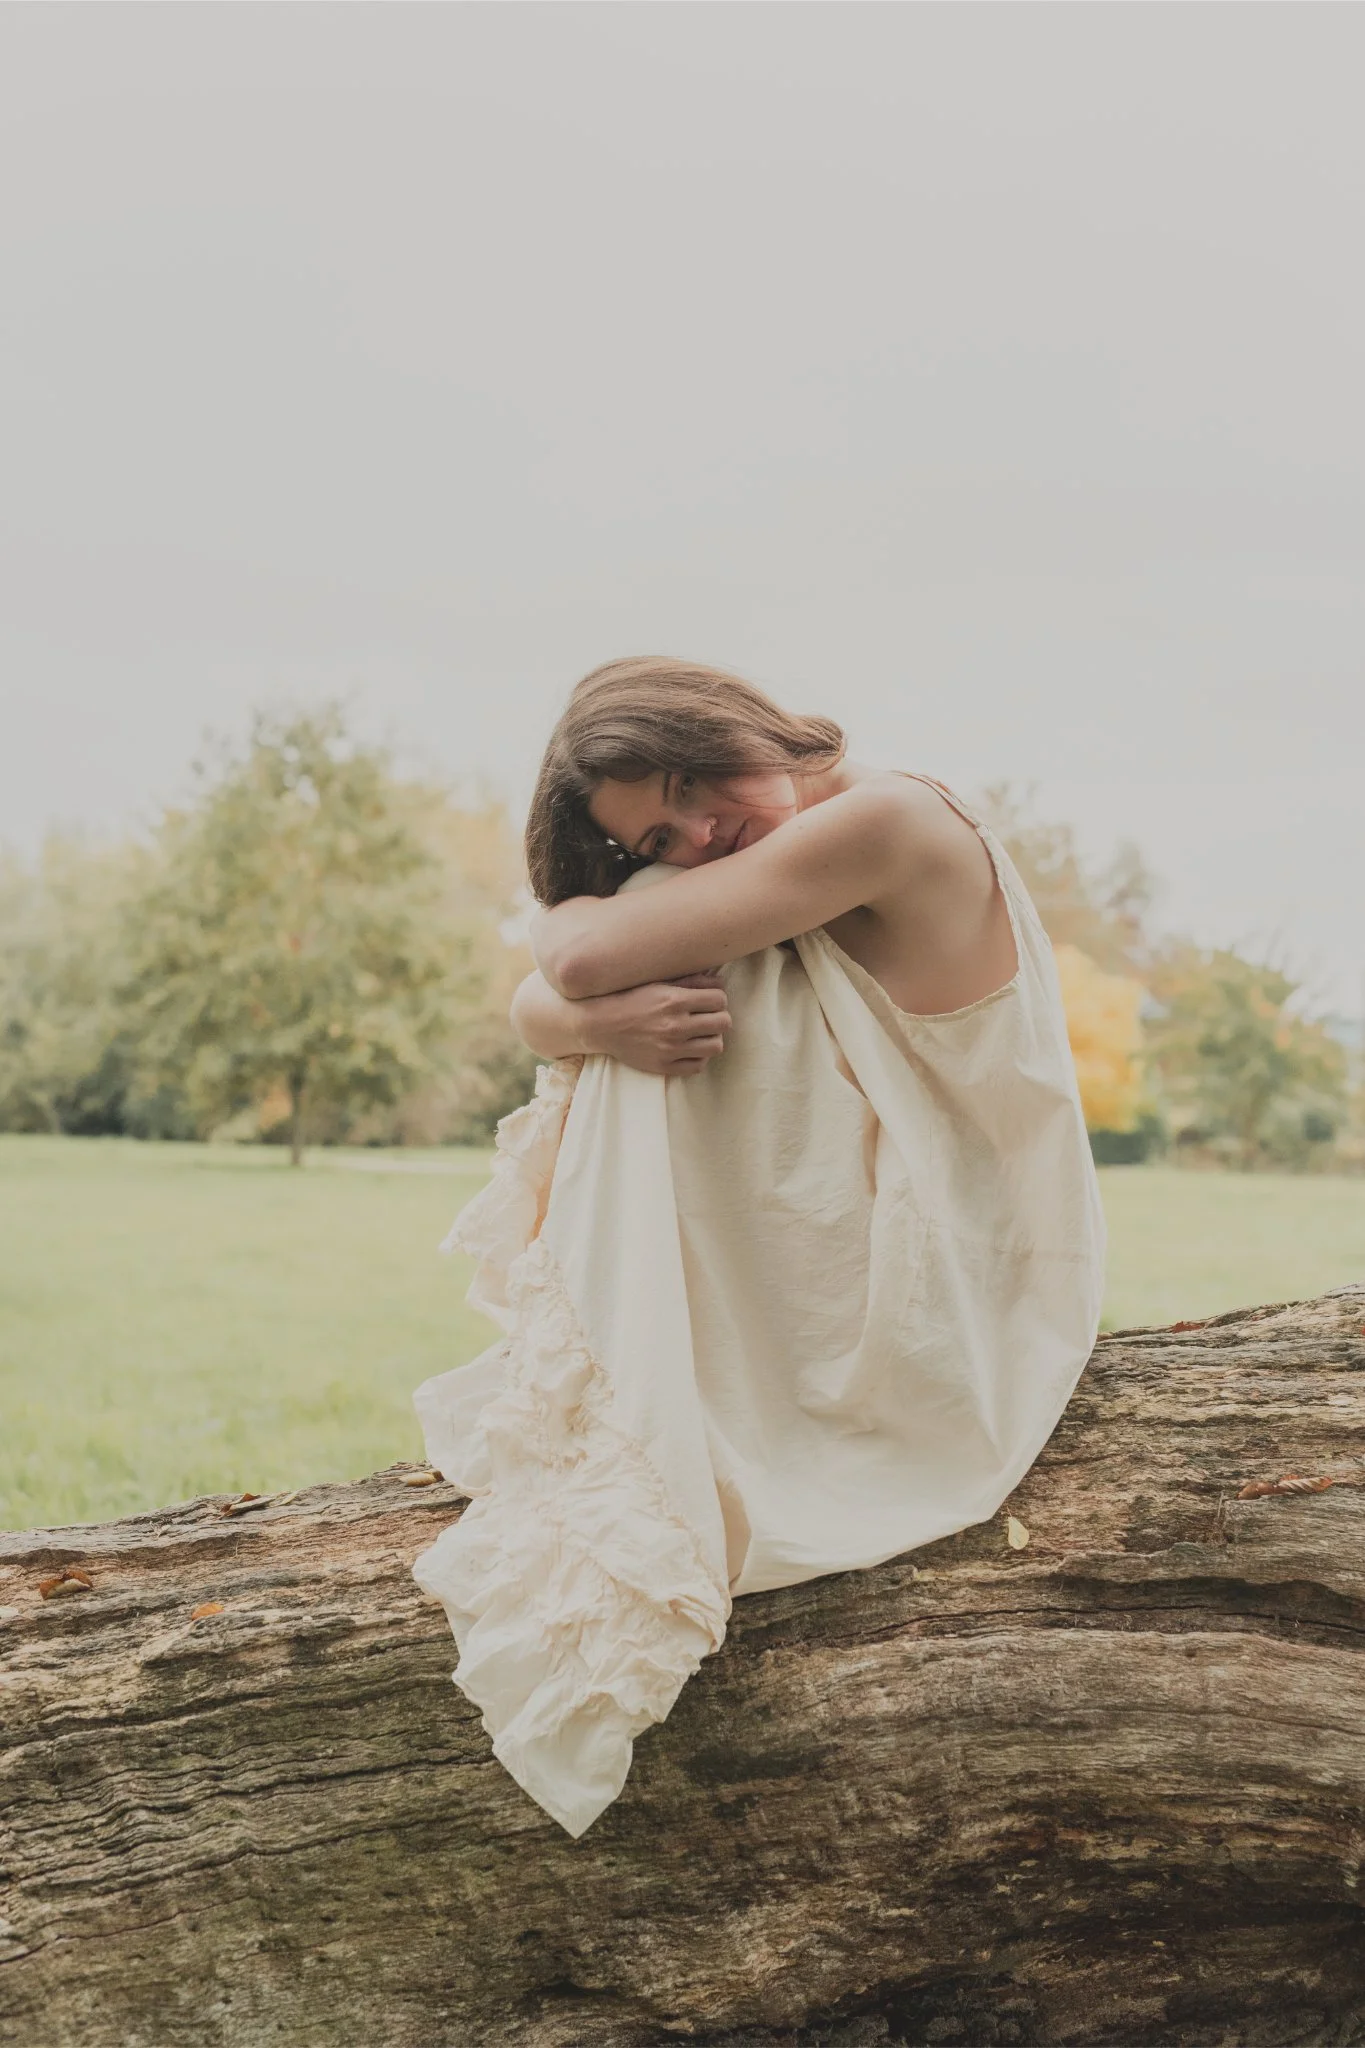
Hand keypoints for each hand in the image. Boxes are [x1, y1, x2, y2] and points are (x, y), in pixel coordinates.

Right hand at [583, 973, 731, 1076]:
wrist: (601, 1024)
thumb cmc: (631, 999)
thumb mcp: (658, 983)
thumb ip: (691, 982)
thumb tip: (720, 984)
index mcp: (674, 1000)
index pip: (720, 1000)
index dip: (718, 999)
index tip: (709, 1001)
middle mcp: (675, 1025)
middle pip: (723, 1023)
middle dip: (719, 1017)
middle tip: (708, 1016)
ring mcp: (670, 1049)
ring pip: (716, 1046)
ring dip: (712, 1038)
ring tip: (701, 1033)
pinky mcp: (664, 1066)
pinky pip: (698, 1066)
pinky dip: (699, 1057)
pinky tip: (690, 1048)